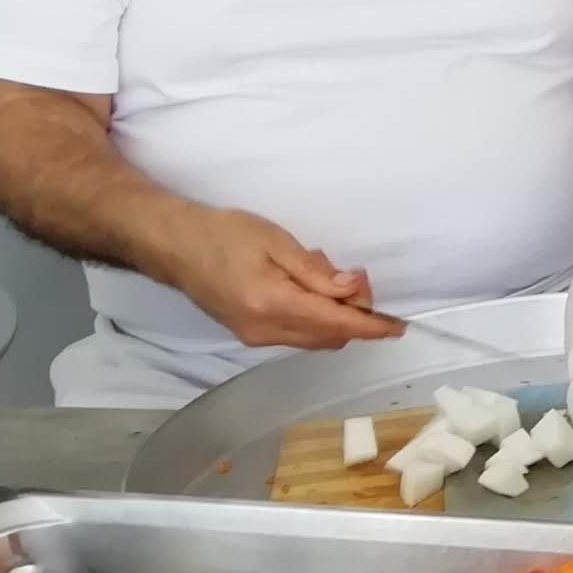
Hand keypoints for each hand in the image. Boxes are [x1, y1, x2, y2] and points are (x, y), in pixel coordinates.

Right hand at [157, 207, 405, 349]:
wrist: (174, 245)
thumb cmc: (224, 233)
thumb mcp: (276, 241)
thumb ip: (316, 272)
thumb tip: (351, 291)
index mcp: (272, 305)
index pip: (335, 324)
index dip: (371, 326)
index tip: (398, 325)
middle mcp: (264, 331)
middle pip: (329, 337)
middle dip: (354, 315)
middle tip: (356, 277)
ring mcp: (255, 338)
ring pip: (314, 338)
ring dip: (334, 316)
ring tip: (327, 275)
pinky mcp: (249, 335)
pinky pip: (296, 335)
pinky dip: (314, 317)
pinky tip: (307, 287)